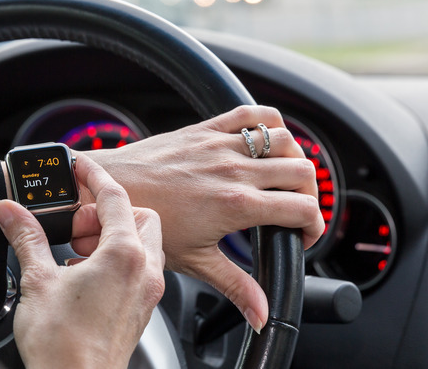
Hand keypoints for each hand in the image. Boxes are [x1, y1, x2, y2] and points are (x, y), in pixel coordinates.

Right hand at [0, 155, 164, 368]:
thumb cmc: (62, 345)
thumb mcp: (37, 280)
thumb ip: (26, 237)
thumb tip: (10, 212)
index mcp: (123, 255)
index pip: (115, 197)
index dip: (94, 176)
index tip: (80, 166)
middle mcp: (144, 271)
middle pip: (139, 216)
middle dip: (108, 211)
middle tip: (74, 223)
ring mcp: (146, 292)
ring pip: (144, 242)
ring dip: (114, 235)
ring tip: (77, 250)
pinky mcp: (141, 309)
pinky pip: (140, 267)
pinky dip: (118, 258)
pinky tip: (85, 273)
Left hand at [83, 105, 323, 332]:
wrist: (112, 187)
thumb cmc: (147, 221)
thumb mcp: (194, 260)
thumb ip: (235, 285)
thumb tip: (261, 315)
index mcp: (236, 205)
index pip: (303, 208)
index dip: (314, 226)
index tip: (302, 235)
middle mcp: (235, 170)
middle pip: (304, 172)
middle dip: (310, 194)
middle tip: (294, 210)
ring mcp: (221, 146)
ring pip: (285, 139)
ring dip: (293, 158)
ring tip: (282, 179)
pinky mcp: (206, 129)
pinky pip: (251, 113)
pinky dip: (268, 121)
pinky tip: (266, 140)